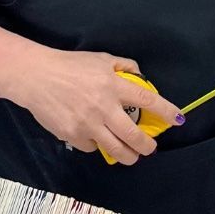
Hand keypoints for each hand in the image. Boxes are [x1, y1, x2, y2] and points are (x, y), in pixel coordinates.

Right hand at [20, 50, 184, 165]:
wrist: (36, 76)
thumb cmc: (69, 65)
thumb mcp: (100, 58)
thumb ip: (123, 66)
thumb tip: (140, 77)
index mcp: (112, 85)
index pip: (147, 101)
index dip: (166, 111)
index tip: (178, 119)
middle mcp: (103, 107)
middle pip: (133, 135)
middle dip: (147, 145)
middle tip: (150, 147)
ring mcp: (88, 124)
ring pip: (116, 149)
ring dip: (129, 155)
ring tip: (132, 155)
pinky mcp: (73, 136)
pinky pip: (92, 147)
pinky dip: (97, 145)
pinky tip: (97, 140)